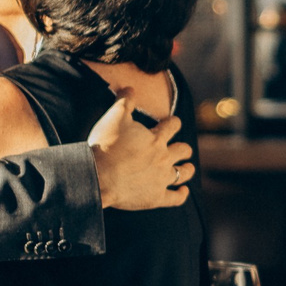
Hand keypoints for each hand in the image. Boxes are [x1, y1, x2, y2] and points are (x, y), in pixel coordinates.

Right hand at [89, 88, 194, 208]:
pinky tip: (183, 191)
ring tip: (187, 167)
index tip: (171, 123)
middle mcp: (163, 158)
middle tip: (180, 148)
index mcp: (156, 138)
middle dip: (183, 147)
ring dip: (187, 169)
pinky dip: (181, 194)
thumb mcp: (114, 117)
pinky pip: (176, 198)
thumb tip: (130, 87)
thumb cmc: (105, 145)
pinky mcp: (156, 197)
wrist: (98, 176)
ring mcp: (161, 179)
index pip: (173, 125)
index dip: (173, 123)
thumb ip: (124, 101)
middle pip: (183, 149)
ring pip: (184, 173)